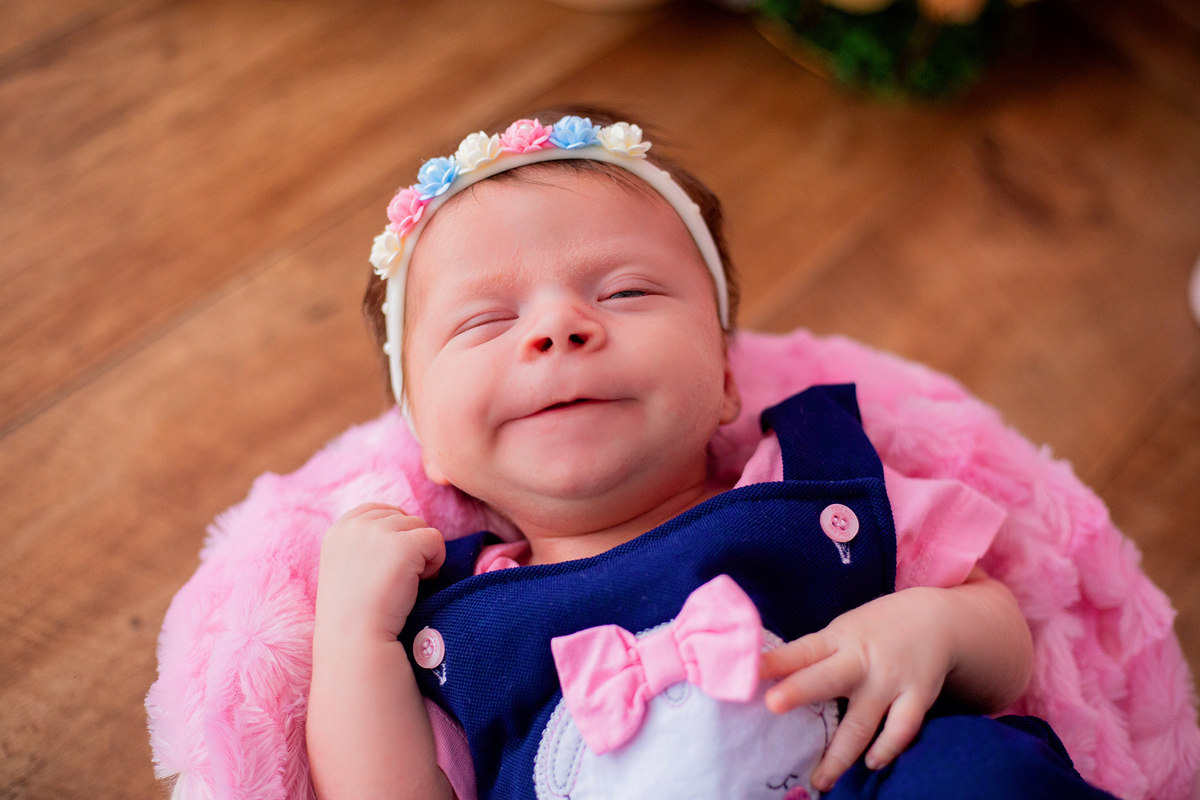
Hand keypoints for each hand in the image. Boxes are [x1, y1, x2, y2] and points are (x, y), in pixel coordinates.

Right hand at [314, 503, 445, 642]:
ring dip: (422, 554)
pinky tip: (420, 583)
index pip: (379, 510)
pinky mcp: (404, 544)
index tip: (391, 563)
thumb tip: (405, 530)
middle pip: (403, 518)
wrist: (355, 638)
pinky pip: (436, 539)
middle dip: (410, 545)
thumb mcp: (348, 567)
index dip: (396, 533)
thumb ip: (367, 543)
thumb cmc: (356, 613)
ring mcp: (380, 532)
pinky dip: (436, 561)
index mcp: (340, 529)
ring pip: (421, 527)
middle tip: (399, 578)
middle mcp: (357, 524)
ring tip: (406, 583)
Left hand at [760, 587, 954, 791]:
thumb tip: (770, 679)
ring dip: (840, 753)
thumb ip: (816, 656)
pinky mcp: (917, 696)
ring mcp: (890, 679)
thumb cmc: (875, 630)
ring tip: (820, 780)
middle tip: (772, 704)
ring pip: (862, 720)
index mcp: (837, 639)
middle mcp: (861, 659)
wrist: (935, 618)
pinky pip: (901, 728)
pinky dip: (887, 748)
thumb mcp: (843, 632)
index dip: (776, 660)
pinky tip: (871, 763)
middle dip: (799, 690)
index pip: (802, 651)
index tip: (750, 669)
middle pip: (827, 678)